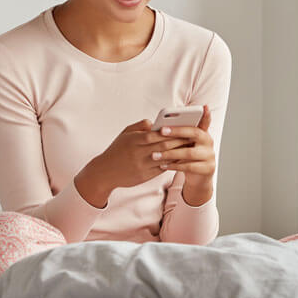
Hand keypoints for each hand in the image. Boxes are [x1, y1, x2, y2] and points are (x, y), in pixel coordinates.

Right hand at [75, 118, 190, 206]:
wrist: (105, 172)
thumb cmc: (116, 150)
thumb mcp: (124, 134)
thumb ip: (140, 126)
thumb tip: (154, 122)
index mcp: (133, 140)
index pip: (155, 134)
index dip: (169, 131)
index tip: (181, 126)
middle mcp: (138, 153)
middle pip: (163, 145)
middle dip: (178, 141)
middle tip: (192, 136)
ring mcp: (142, 165)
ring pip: (165, 158)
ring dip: (178, 153)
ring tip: (189, 148)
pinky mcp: (144, 176)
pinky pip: (162, 169)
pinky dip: (172, 164)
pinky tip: (180, 160)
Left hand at [155, 105, 214, 202]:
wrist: (197, 176)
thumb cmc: (186, 156)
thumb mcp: (183, 143)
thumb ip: (176, 133)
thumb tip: (154, 125)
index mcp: (203, 132)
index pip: (205, 121)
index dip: (206, 114)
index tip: (203, 106)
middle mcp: (208, 142)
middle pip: (195, 133)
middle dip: (177, 131)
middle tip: (161, 131)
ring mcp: (209, 155)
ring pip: (189, 153)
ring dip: (170, 153)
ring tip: (155, 154)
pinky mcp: (207, 168)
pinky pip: (189, 167)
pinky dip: (174, 166)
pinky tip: (163, 165)